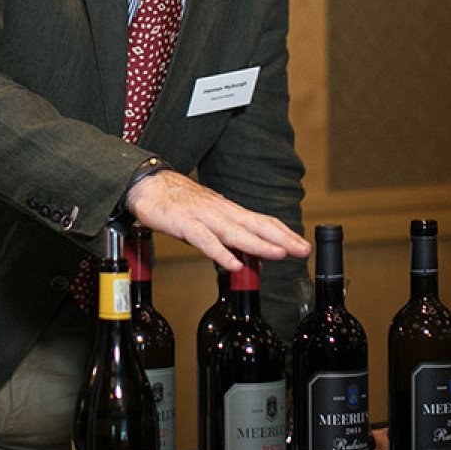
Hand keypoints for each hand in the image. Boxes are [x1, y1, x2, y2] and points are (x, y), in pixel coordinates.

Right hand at [124, 170, 309, 268]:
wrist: (147, 185)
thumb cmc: (178, 203)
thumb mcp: (207, 219)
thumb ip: (225, 235)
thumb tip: (245, 253)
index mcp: (228, 211)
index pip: (261, 221)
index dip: (283, 233)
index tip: (302, 245)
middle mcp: (220, 211)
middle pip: (255, 225)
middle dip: (281, 238)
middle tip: (303, 249)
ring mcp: (203, 216)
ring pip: (235, 231)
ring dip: (258, 244)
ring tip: (279, 254)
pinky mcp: (184, 223)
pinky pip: (204, 240)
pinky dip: (220, 252)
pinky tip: (233, 264)